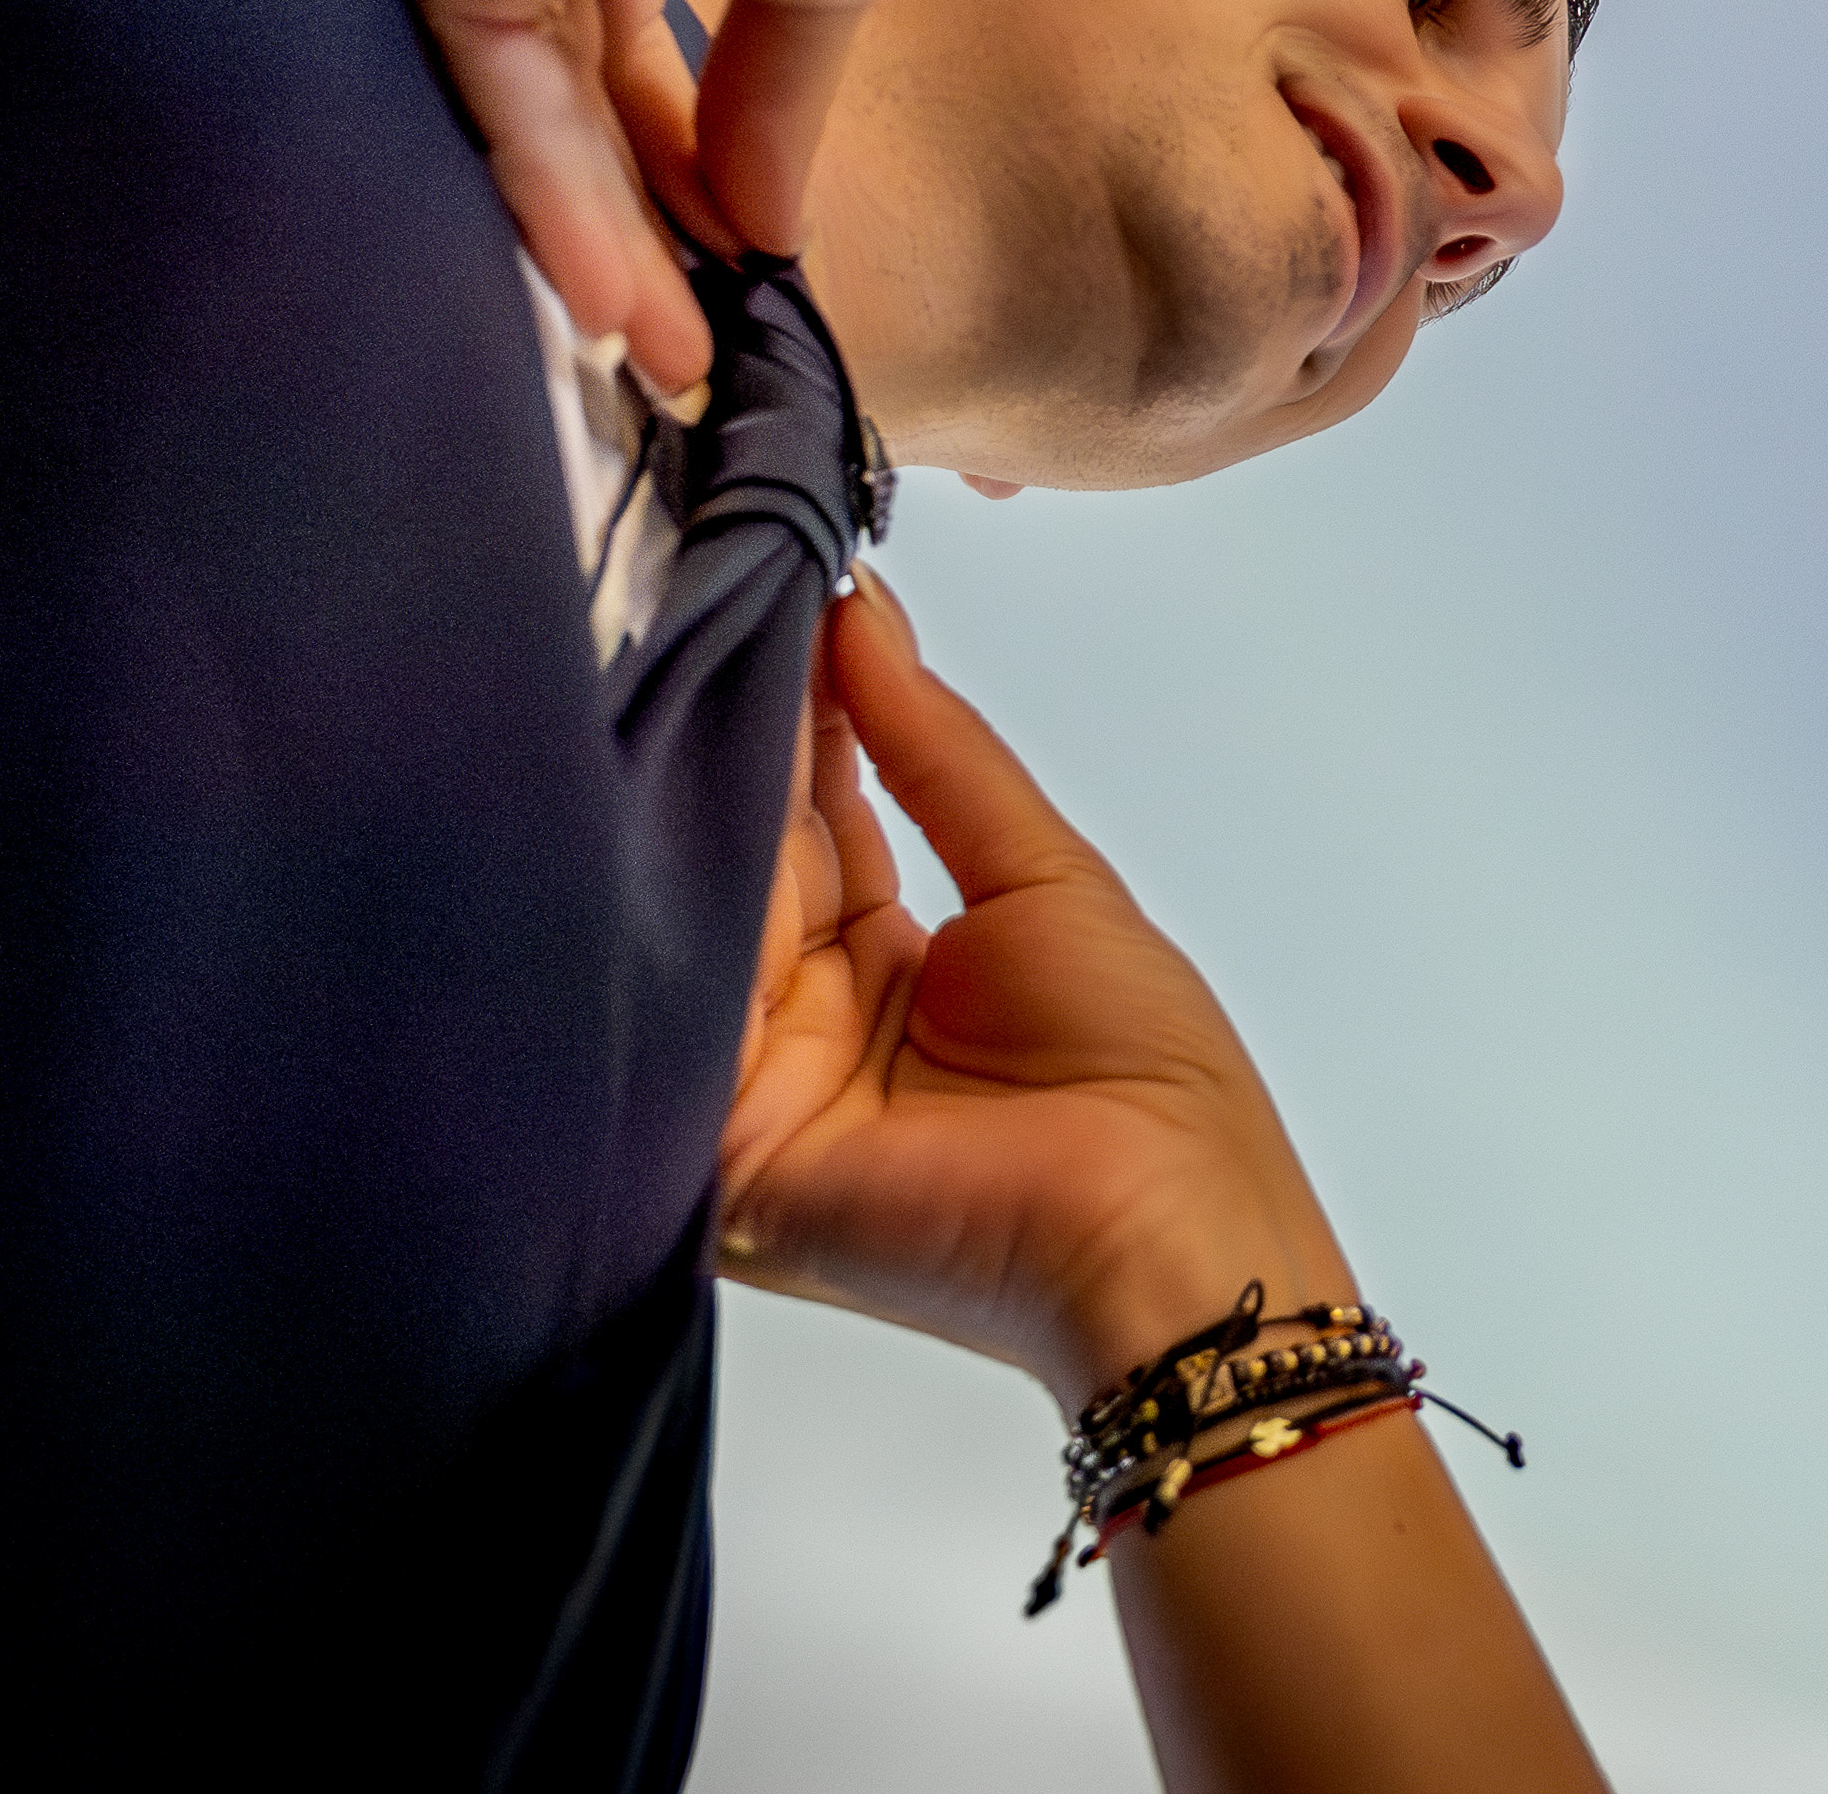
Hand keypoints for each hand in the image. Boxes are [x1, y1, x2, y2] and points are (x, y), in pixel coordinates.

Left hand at [345, 0, 1015, 388]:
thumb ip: (763, 98)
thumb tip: (766, 230)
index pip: (586, 24)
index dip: (654, 157)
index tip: (710, 262)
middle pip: (538, 65)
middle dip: (625, 217)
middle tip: (682, 342)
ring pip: (508, 87)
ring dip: (595, 231)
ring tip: (666, 353)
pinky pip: (490, 80)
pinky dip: (558, 193)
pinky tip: (628, 296)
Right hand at [719, 574, 1349, 1402]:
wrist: (1160, 1234)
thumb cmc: (1146, 1075)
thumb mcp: (1042, 874)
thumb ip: (936, 750)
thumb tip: (863, 613)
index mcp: (891, 970)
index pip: (814, 819)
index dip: (795, 713)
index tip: (771, 592)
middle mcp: (809, 1024)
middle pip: (746, 861)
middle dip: (730, 742)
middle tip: (703, 606)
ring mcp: (757, 1085)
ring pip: (700, 916)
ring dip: (696, 803)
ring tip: (682, 666)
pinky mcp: (719, 1146)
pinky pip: (678, 1006)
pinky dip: (674, 904)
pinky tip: (666, 794)